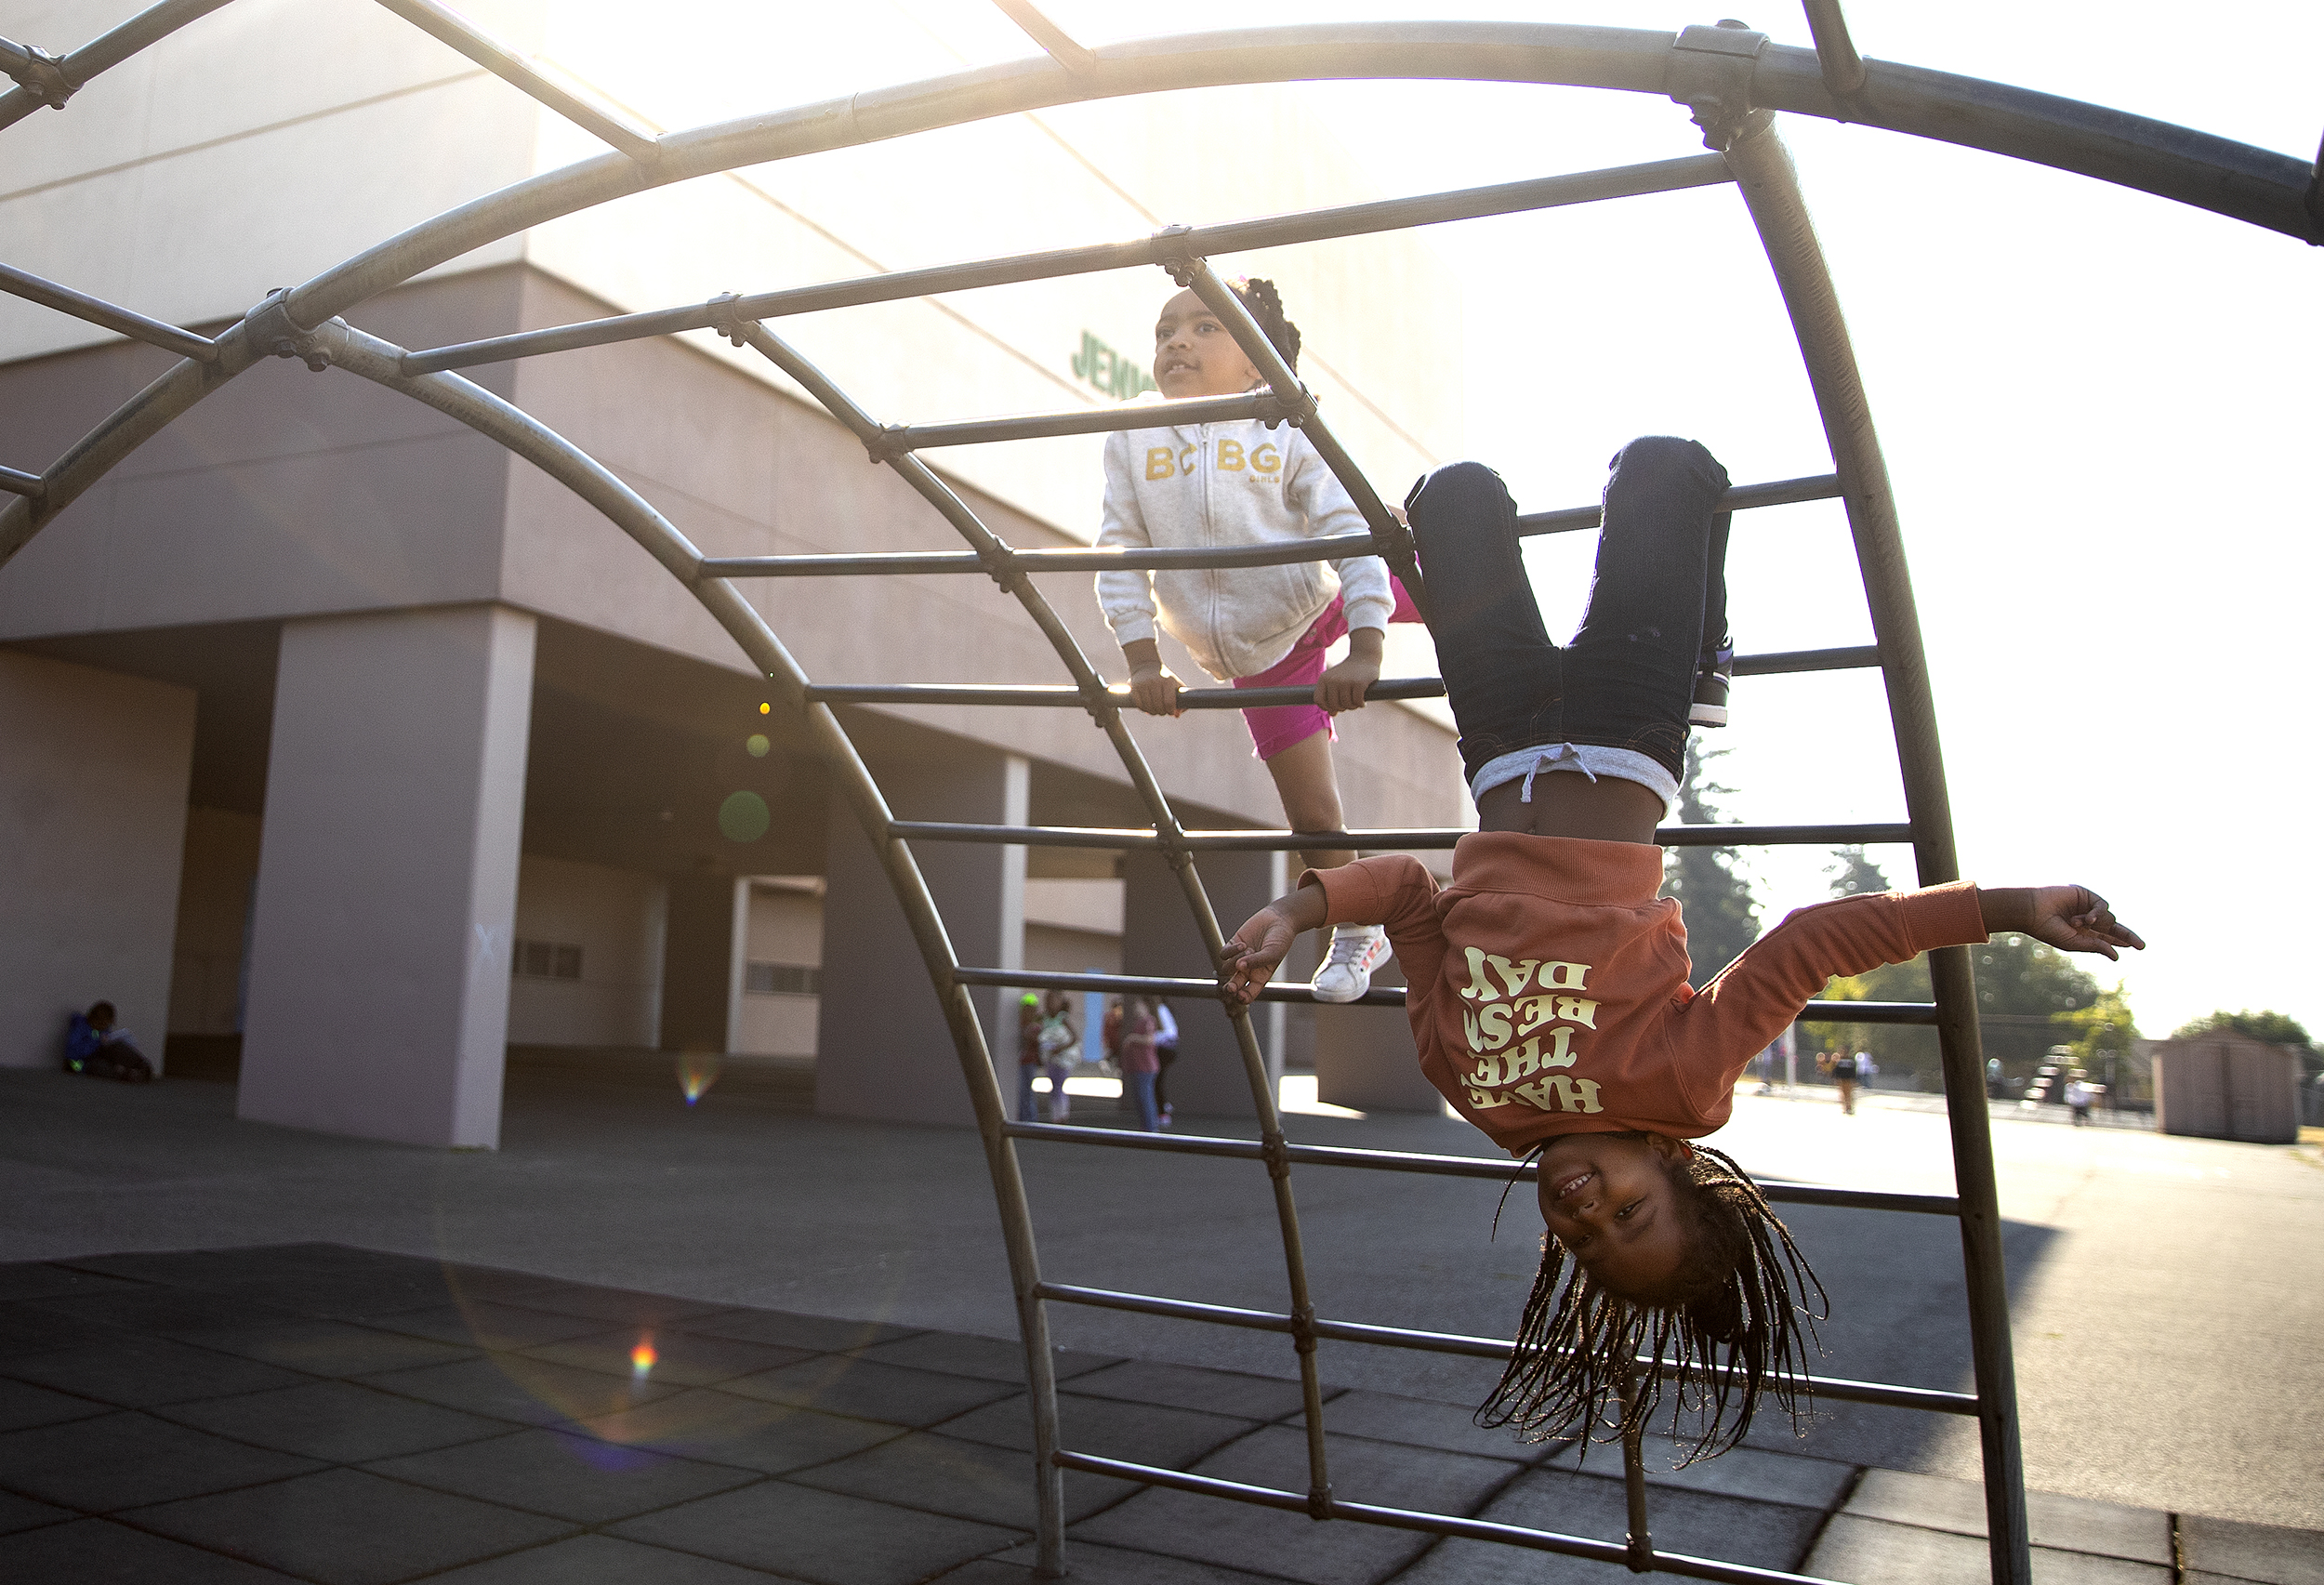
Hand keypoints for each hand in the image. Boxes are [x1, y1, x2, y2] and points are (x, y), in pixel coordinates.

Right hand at [1120, 641, 1181, 715]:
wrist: (1146, 664)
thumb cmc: (1165, 677)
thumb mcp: (1176, 685)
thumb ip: (1182, 700)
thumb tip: (1176, 715)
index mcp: (1167, 681)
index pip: (1169, 702)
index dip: (1170, 710)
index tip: (1170, 712)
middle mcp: (1155, 682)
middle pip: (1158, 706)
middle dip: (1162, 712)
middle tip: (1163, 711)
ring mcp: (1144, 685)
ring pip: (1148, 707)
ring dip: (1152, 712)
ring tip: (1155, 710)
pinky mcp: (1134, 688)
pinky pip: (1139, 705)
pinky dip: (1144, 709)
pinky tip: (1147, 708)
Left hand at [1217, 883, 1331, 1001]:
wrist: (1279, 919)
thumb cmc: (1281, 939)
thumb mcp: (1273, 953)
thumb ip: (1257, 961)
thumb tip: (1239, 967)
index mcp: (1260, 977)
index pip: (1248, 994)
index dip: (1242, 998)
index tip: (1240, 996)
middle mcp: (1248, 970)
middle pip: (1234, 984)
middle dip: (1231, 988)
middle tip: (1232, 987)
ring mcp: (1239, 958)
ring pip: (1226, 969)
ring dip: (1235, 962)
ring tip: (1249, 950)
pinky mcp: (1233, 945)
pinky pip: (1224, 954)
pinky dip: (1231, 951)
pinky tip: (1243, 945)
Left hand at [1315, 627, 1384, 713]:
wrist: (1365, 656)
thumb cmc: (1349, 672)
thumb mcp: (1335, 680)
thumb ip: (1331, 696)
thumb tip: (1332, 714)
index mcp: (1324, 678)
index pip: (1319, 700)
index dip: (1326, 707)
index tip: (1335, 707)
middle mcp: (1333, 680)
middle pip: (1334, 705)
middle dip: (1342, 708)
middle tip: (1349, 704)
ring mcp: (1346, 681)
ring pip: (1346, 704)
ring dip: (1352, 706)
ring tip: (1356, 702)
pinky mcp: (1359, 683)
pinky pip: (1357, 702)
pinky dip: (1361, 704)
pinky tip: (1363, 702)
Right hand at [1984, 885, 2145, 960]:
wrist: (2032, 910)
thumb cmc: (2048, 929)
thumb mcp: (2073, 943)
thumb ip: (2095, 947)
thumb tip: (2116, 956)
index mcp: (2084, 933)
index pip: (2107, 938)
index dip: (2121, 941)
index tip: (2137, 946)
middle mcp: (2087, 920)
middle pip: (2114, 928)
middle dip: (2126, 936)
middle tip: (2141, 946)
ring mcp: (2087, 907)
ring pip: (2109, 918)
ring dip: (2097, 924)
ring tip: (2078, 923)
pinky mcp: (2086, 895)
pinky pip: (2102, 906)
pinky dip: (2098, 913)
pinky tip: (2087, 918)